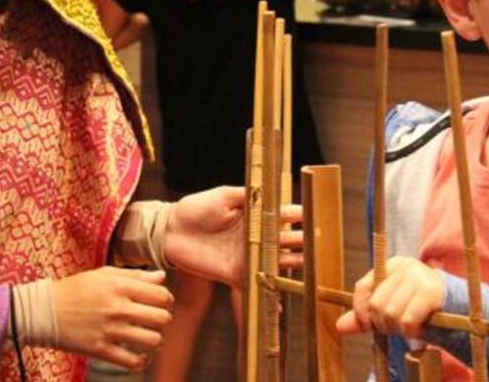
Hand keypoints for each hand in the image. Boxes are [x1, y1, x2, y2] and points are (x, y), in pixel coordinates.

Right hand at [52, 267, 172, 369]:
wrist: (44, 310)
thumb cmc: (76, 289)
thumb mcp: (104, 274)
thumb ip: (135, 275)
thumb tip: (162, 277)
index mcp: (120, 286)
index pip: (161, 295)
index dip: (166, 300)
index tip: (161, 303)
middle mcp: (118, 308)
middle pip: (162, 318)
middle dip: (163, 320)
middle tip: (155, 321)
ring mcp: (110, 330)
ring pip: (152, 340)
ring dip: (155, 340)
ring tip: (148, 338)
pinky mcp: (100, 349)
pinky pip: (132, 362)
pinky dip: (141, 361)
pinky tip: (139, 356)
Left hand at [163, 186, 302, 286]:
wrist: (170, 230)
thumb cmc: (195, 208)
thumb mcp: (224, 195)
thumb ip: (247, 195)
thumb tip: (269, 191)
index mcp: (253, 216)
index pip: (280, 216)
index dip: (296, 216)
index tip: (311, 215)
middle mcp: (254, 237)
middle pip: (283, 240)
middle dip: (301, 239)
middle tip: (317, 241)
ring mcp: (247, 257)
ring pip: (276, 261)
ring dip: (292, 261)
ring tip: (308, 261)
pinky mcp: (236, 274)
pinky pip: (258, 283)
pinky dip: (272, 291)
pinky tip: (285, 297)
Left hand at [336, 256, 443, 338]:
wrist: (455, 306)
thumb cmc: (417, 306)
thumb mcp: (390, 307)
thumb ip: (365, 316)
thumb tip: (340, 326)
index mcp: (390, 265)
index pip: (362, 287)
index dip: (360, 311)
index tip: (367, 325)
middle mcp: (403, 266)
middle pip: (377, 303)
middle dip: (382, 323)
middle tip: (394, 327)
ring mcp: (418, 276)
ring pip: (391, 312)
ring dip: (398, 328)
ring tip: (407, 327)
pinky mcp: (431, 291)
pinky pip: (408, 319)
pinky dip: (410, 330)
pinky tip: (417, 329)